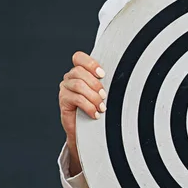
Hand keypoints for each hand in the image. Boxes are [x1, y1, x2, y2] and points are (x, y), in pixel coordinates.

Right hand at [58, 51, 106, 172]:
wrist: (87, 130)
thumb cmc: (98, 108)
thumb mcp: (104, 92)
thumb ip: (108, 82)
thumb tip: (124, 76)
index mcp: (81, 71)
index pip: (79, 58)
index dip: (90, 63)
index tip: (103, 74)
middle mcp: (71, 77)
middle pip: (79, 72)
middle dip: (95, 84)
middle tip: (104, 95)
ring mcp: (66, 88)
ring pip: (78, 85)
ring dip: (93, 96)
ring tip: (101, 106)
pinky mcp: (63, 101)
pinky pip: (75, 98)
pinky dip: (88, 106)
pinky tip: (95, 113)